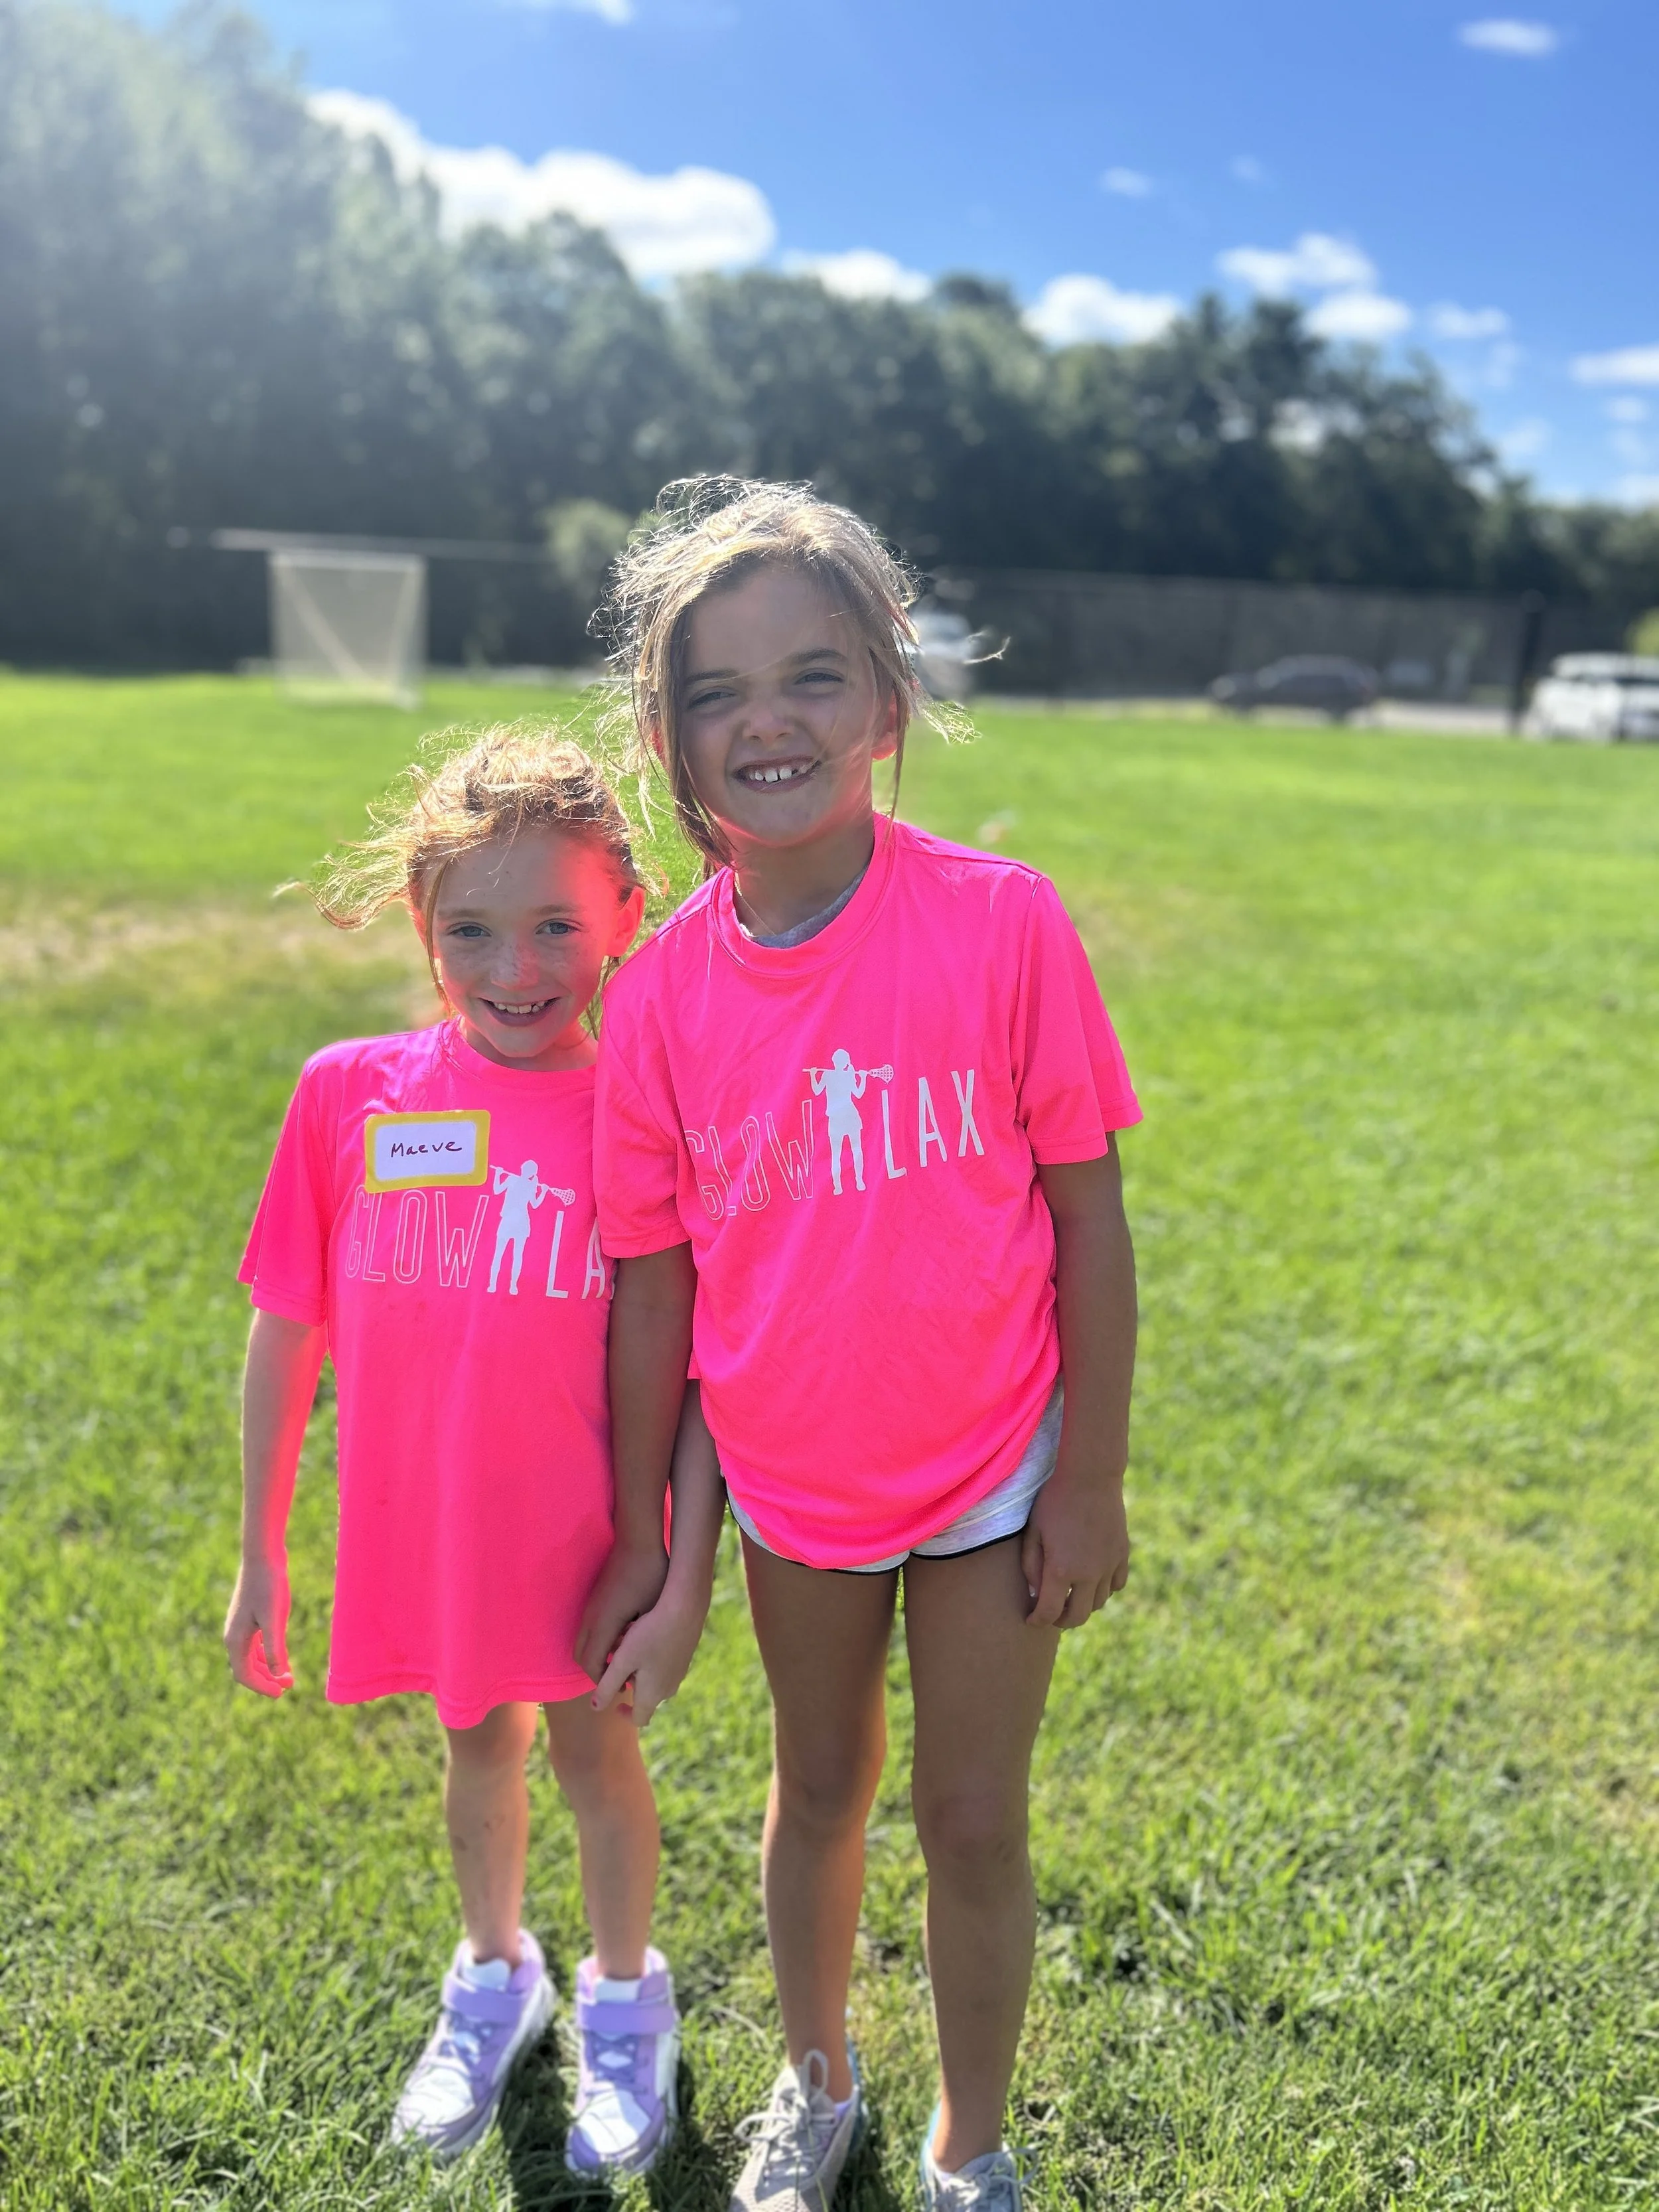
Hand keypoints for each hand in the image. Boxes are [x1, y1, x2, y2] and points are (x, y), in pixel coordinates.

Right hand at [224, 1554, 293, 1695]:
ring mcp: (240, 1626)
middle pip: (246, 1669)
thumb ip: (275, 1648)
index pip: (244, 1675)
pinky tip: (281, 1655)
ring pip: (250, 1657)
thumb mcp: (275, 1619)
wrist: (263, 1555)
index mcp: (235, 1640)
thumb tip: (277, 1674)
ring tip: (287, 1675)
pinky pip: (255, 1644)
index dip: (262, 1687)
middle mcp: (233, 1635)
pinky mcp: (249, 1616)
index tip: (282, 1693)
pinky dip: (266, 1654)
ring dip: (267, 1668)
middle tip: (289, 1685)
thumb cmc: (269, 1586)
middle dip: (266, 1680)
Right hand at [575, 1540, 669, 1684]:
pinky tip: (622, 1639)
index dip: (605, 1683)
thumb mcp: (651, 1612)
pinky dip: (598, 1642)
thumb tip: (640, 1664)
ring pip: (582, 1642)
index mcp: (604, 1624)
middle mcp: (591, 1618)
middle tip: (619, 1679)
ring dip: (597, 1656)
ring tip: (621, 1662)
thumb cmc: (651, 1575)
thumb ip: (641, 1641)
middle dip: (596, 1672)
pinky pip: (588, 1630)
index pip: (593, 1666)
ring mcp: (590, 1607)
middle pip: (580, 1657)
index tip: (624, 1688)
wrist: (638, 1540)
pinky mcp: (593, 1599)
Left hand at [591, 1574, 712, 1727]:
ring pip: (654, 1680)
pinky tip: (646, 1638)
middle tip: (618, 1664)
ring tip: (628, 1647)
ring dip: (639, 1671)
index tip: (616, 1704)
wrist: (685, 1609)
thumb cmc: (649, 1635)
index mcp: (653, 1694)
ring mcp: (679, 1673)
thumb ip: (607, 1685)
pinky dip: (651, 1661)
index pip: (640, 1718)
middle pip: (646, 1697)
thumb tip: (596, 1707)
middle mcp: (669, 1688)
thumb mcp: (622, 1661)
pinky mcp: (684, 1658)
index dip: (626, 1715)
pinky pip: (664, 1667)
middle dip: (630, 1685)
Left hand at [1020, 1467, 1129, 1629]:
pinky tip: (1092, 1580)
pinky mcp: (1122, 1555)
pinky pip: (1116, 1585)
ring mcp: (1109, 1565)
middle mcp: (1088, 1574)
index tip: (1031, 1620)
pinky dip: (1104, 1589)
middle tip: (1051, 1615)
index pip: (1049, 1612)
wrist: (1090, 1476)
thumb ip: (1030, 1565)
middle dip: (1061, 1621)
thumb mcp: (1033, 1531)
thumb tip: (1035, 1592)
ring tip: (1070, 1596)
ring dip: (1082, 1605)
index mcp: (1061, 1569)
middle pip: (1077, 1617)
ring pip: (1098, 1603)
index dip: (1037, 1620)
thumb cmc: (1054, 1501)